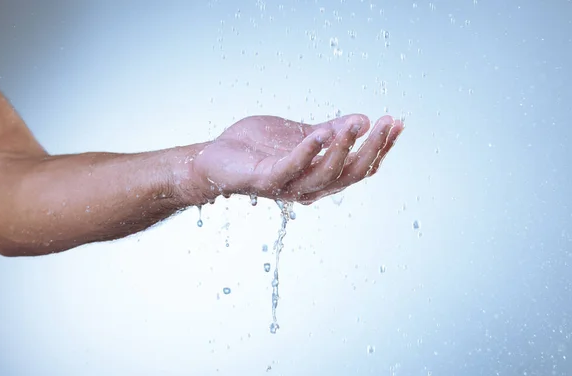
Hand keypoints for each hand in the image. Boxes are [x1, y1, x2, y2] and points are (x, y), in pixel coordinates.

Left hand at [192, 114, 403, 204]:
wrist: (214, 158)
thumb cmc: (256, 148)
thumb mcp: (299, 134)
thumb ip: (330, 131)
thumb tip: (364, 120)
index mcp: (320, 175)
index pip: (359, 167)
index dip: (381, 148)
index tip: (397, 123)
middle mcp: (309, 187)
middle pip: (350, 174)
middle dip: (373, 149)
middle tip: (389, 123)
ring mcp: (287, 186)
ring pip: (325, 174)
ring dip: (344, 149)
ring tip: (358, 124)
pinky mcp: (264, 180)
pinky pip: (290, 168)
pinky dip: (307, 152)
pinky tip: (320, 133)